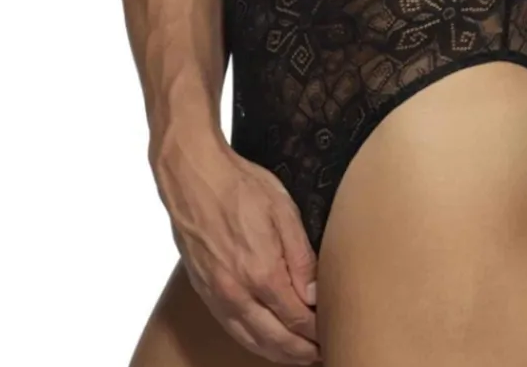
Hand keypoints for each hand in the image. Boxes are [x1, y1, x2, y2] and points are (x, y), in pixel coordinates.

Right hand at [153, 133, 320, 363]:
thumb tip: (315, 295)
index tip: (333, 334)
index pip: (297, 319)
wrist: (193, 177)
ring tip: (299, 356)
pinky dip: (252, 341)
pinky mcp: (204, 290)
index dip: (317, 332)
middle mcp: (237, 292)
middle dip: (301, 353)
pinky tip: (264, 340)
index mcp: (262, 273)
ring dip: (277, 354)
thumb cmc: (240, 187)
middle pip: (275, 340)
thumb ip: (301, 258)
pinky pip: (232, 329)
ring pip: (251, 340)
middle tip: (322, 355)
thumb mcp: (283, 212)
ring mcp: (217, 294)